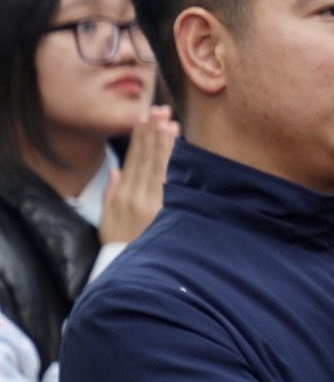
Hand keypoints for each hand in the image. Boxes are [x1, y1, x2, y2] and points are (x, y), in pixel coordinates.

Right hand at [98, 106, 178, 244]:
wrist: (130, 271)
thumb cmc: (120, 245)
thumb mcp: (108, 219)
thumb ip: (112, 193)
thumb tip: (118, 170)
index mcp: (122, 196)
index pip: (133, 160)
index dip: (139, 137)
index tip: (145, 118)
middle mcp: (136, 196)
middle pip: (146, 159)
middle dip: (153, 133)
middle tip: (161, 110)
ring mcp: (151, 204)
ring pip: (158, 167)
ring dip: (164, 144)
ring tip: (170, 123)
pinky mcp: (163, 212)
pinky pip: (169, 184)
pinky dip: (172, 164)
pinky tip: (177, 149)